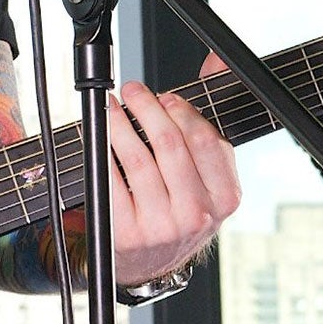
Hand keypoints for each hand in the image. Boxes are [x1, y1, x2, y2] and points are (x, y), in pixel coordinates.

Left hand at [107, 55, 239, 288]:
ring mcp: (161, 227)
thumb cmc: (182, 209)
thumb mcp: (208, 175)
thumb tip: (218, 59)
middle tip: (131, 91)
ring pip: (137, 159)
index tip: (164, 96)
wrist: (154, 264)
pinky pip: (110, 180)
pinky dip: (101, 150)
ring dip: (118, 123)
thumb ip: (210, 117)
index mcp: (225, 198)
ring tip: (110, 107)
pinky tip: (98, 135)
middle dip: (146, 108)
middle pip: (170, 145)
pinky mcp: (126, 234)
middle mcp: (196, 215)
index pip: (207, 141)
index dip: (182, 111)